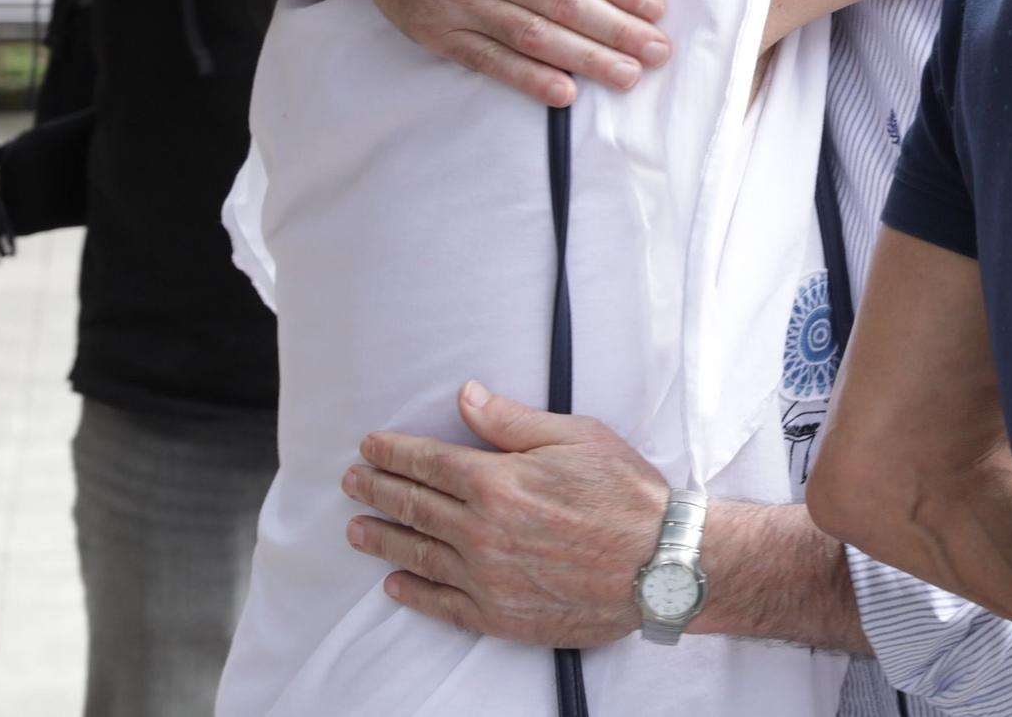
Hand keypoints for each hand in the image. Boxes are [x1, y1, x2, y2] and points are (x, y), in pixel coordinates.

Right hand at [326, 0, 672, 106]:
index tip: (656, 7)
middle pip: (563, 3)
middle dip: (616, 31)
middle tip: (658, 51)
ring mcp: (458, 1)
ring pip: (533, 37)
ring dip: (586, 61)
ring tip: (628, 76)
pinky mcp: (437, 31)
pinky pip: (489, 61)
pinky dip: (528, 80)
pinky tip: (565, 93)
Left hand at [344, 381, 666, 646]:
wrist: (659, 565)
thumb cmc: (626, 495)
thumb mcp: (576, 437)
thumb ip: (513, 421)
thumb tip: (467, 398)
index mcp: (498, 481)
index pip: (428, 462)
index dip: (393, 453)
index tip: (370, 447)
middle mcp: (481, 530)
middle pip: (414, 505)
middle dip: (378, 489)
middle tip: (352, 482)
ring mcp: (486, 576)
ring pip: (418, 554)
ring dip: (382, 539)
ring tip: (357, 530)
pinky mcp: (499, 614)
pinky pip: (441, 603)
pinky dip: (413, 592)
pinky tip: (395, 583)